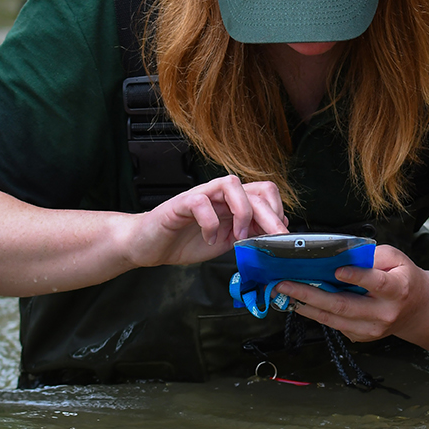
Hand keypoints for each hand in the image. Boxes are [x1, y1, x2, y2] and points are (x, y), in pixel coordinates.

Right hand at [123, 175, 285, 268]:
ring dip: (242, 212)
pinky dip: (209, 223)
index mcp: (233, 202)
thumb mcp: (226, 241)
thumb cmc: (184, 240)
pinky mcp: (180, 203)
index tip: (280, 237)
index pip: (265, 193)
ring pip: (231, 184)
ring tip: (237, 237)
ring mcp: (201, 195)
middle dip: (270, 217)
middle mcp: (220, 194)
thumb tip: (276, 228)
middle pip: (255, 190)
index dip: (278, 212)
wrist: (148, 244)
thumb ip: (249, 233)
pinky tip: (209, 239)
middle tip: (272, 240)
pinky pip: (200, 201)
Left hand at [274, 244, 428, 342]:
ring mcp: (372, 329)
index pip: (376, 284)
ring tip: (285, 294)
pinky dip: (315, 313)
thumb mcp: (396, 259)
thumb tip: (344, 254)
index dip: (357, 277)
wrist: (417, 309)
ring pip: (334, 319)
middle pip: (344, 306)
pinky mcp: (361, 336)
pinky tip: (301, 302)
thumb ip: (372, 256)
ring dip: (306, 306)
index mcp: (397, 290)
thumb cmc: (404, 279)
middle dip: (311, 294)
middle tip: (286, 284)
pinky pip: (334, 324)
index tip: (337, 271)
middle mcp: (384, 313)